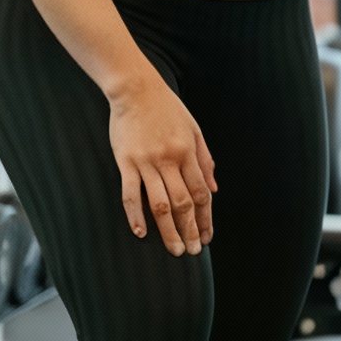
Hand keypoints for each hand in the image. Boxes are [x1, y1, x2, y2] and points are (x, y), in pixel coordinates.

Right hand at [107, 74, 217, 254]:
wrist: (135, 89)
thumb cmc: (166, 108)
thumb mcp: (193, 129)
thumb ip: (204, 160)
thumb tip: (214, 189)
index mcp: (188, 152)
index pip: (201, 193)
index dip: (206, 218)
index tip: (207, 237)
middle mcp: (170, 160)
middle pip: (184, 203)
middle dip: (190, 230)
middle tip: (192, 251)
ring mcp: (147, 162)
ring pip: (161, 204)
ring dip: (169, 230)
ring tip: (174, 250)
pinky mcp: (125, 161)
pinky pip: (131, 193)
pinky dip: (136, 215)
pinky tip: (141, 232)